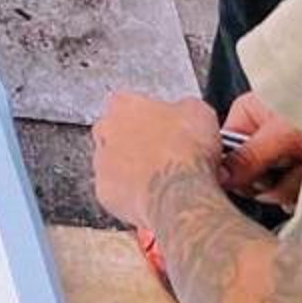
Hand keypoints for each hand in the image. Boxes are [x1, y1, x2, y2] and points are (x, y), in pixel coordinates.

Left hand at [93, 92, 222, 227]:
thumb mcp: (199, 113)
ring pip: (115, 164)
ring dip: (134, 170)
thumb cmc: (186, 153)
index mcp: (123, 104)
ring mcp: (102, 162)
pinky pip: (117, 193)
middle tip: (164, 156)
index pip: (129, 104)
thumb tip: (187, 112)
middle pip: (116, 133)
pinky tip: (154, 198)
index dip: (151, 118)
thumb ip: (183, 107)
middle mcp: (106, 130)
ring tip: (163, 181)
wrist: (181, 194)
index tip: (165, 129)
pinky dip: (133, 196)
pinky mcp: (105, 192)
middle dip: (137, 144)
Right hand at [222, 91, 301, 207]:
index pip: (226, 152)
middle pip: (251, 178)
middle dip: (277, 179)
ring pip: (276, 191)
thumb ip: (250, 155)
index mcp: (248, 118)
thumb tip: (221, 175)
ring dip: (297, 182)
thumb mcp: (283, 132)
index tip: (254, 175)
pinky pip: (293, 197)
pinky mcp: (300, 178)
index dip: (237, 169)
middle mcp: (263, 141)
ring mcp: (283, 162)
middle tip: (294, 161)